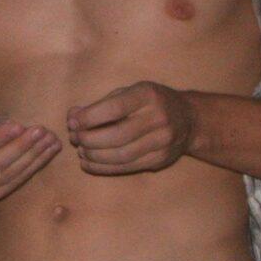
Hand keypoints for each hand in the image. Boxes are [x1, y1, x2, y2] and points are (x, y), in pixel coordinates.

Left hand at [66, 82, 196, 174]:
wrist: (189, 120)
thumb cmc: (150, 102)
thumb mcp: (129, 92)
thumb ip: (101, 104)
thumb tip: (72, 116)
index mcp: (147, 96)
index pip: (114, 108)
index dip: (89, 118)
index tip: (72, 122)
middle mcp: (158, 118)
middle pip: (116, 135)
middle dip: (89, 139)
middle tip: (75, 138)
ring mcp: (162, 141)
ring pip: (121, 155)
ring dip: (94, 156)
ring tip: (81, 151)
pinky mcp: (160, 160)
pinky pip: (127, 167)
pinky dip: (103, 168)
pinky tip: (89, 163)